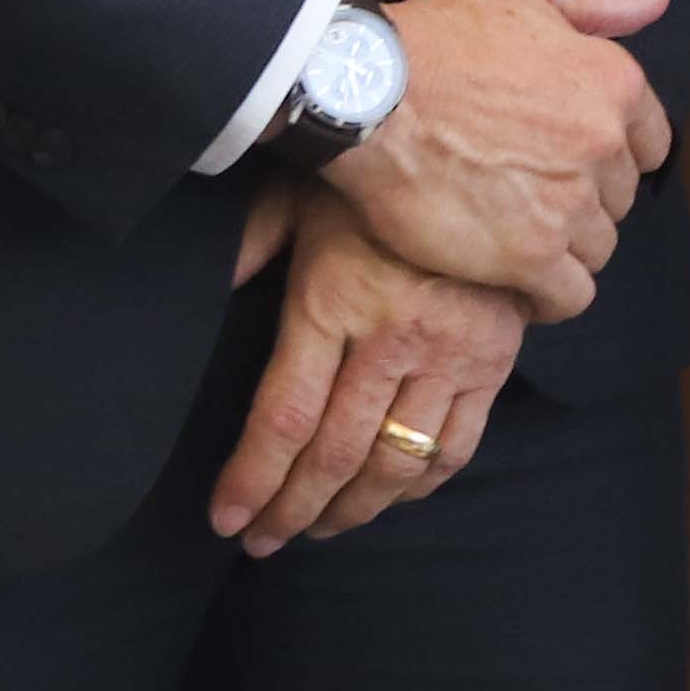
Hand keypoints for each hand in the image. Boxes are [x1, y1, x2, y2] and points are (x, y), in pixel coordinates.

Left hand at [208, 185, 525, 551]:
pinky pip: (458, 444)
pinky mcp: (496, 358)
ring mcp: (453, 352)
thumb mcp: (297, 200)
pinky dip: (421, 484)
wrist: (491, 149)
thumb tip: (193, 290)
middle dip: (291, 510)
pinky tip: (389, 496)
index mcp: (335, 302)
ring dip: (353, 510)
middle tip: (262, 541)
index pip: (286, 418)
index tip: (226, 519)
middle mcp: (395, 337)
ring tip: (318, 529)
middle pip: (335, 454)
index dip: (253, 479)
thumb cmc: (375, 180)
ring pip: (398, 461)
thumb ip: (246, 248)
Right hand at [330, 0, 669, 318]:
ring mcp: (568, 203)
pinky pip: (569, 296)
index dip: (612, 158)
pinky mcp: (527, 254)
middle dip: (585, 202)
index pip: (650, 144)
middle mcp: (603, 144)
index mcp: (614, 82)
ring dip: (566, 250)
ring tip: (520, 242)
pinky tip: (521, 286)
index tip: (574, 164)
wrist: (364, 93)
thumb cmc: (434, 34)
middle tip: (532, 200)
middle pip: (618, 199)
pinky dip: (551, 298)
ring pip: (597, 248)